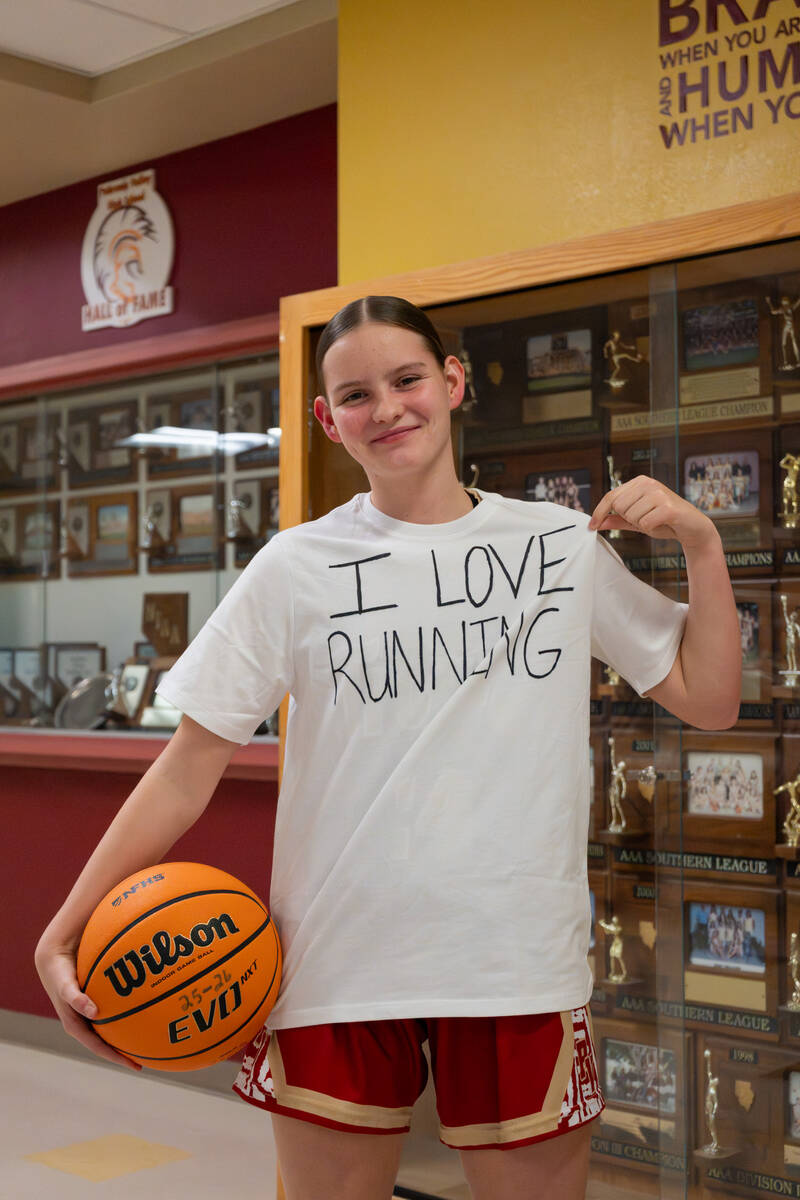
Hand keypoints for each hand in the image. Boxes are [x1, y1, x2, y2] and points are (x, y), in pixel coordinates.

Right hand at [34, 935, 141, 1070]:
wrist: (55, 958)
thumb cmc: (60, 975)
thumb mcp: (66, 987)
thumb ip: (77, 999)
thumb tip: (94, 1012)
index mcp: (77, 1027)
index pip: (100, 1048)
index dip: (117, 1058)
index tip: (136, 1066)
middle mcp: (85, 1023)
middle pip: (108, 1042)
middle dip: (127, 1051)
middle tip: (150, 1055)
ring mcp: (90, 1013)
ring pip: (112, 1028)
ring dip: (128, 1033)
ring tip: (151, 1036)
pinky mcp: (95, 1002)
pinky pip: (114, 1010)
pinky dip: (128, 1012)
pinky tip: (145, 1007)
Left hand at [588, 475, 717, 550]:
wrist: (692, 527)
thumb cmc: (664, 522)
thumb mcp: (637, 521)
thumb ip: (617, 520)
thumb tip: (597, 522)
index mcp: (639, 482)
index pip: (611, 496)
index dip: (599, 512)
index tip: (591, 526)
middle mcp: (648, 483)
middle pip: (619, 507)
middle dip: (629, 519)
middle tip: (646, 519)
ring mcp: (658, 492)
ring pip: (631, 516)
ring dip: (642, 524)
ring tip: (656, 520)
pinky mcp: (668, 506)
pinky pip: (645, 523)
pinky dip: (651, 528)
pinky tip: (663, 523)